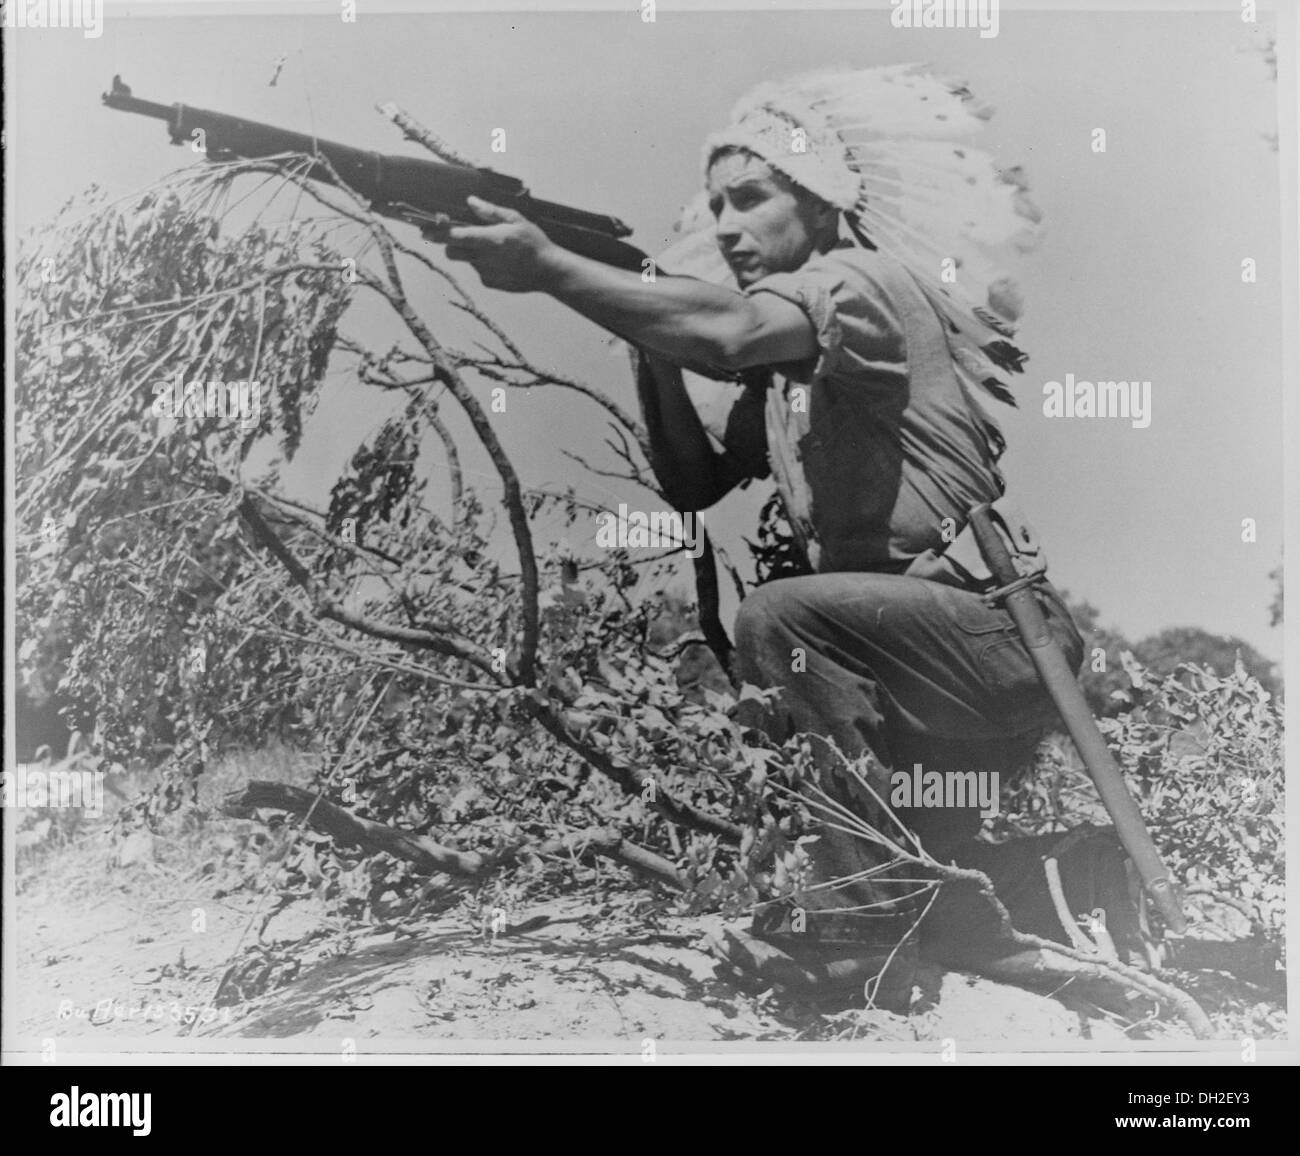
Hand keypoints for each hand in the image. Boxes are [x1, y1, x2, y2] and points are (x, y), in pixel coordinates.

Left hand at [427, 196, 557, 291]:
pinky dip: (484, 264)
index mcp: (490, 239)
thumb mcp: (516, 220)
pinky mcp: (490, 283)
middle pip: (451, 252)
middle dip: (449, 244)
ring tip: (493, 249)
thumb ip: (490, 211)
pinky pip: (478, 270)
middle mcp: (484, 258)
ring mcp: (486, 273)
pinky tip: (502, 261)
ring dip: (471, 253)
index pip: (455, 236)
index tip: (424, 230)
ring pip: (466, 260)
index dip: (437, 233)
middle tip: (459, 236)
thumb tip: (471, 201)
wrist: (548, 271)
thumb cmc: (534, 242)